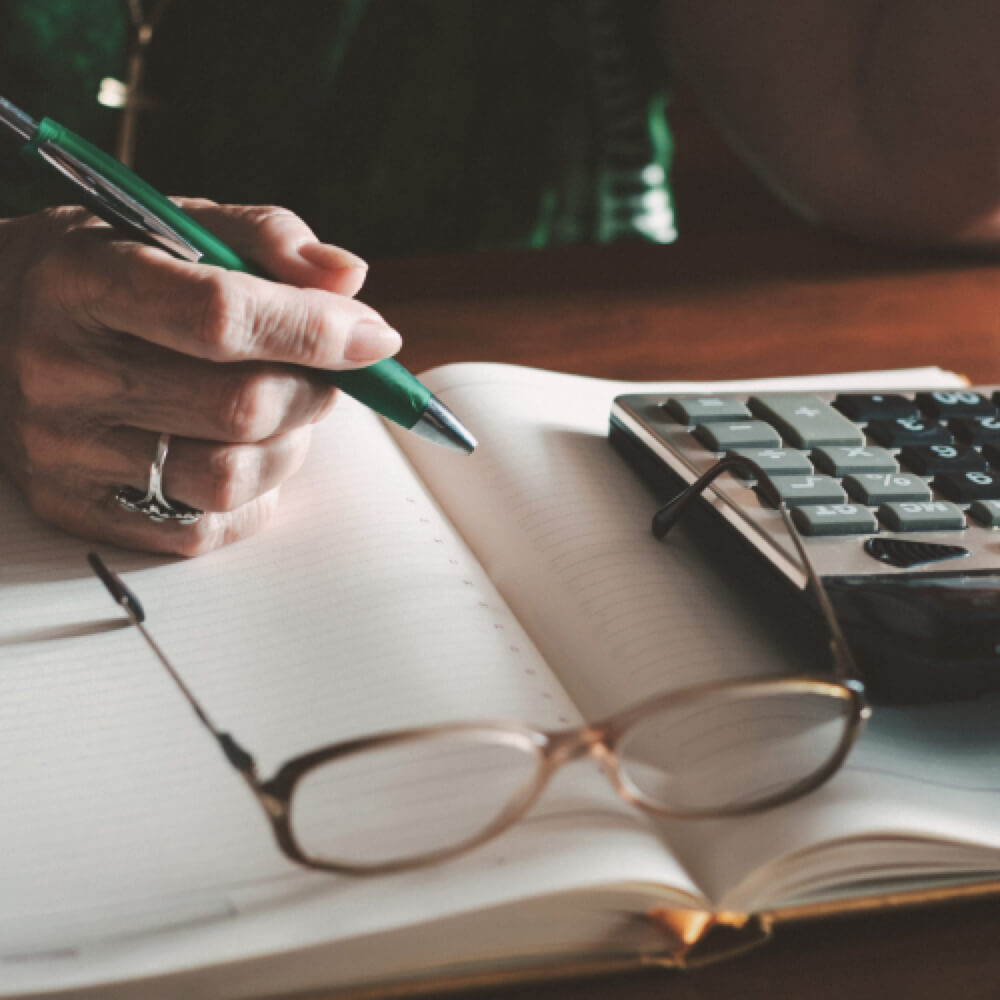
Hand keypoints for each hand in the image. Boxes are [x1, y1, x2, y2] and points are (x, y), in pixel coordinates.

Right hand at [0, 199, 401, 554]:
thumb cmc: (95, 272)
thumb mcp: (166, 224)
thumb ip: (263, 240)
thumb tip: (348, 281)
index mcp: (86, 280)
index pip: (222, 317)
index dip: (316, 331)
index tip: (374, 337)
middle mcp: (62, 371)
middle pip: (240, 406)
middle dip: (315, 390)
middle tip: (326, 372)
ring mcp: (62, 450)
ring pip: (227, 476)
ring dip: (290, 447)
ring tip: (285, 413)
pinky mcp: (73, 505)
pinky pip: (198, 531)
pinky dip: (252, 500)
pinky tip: (249, 457)